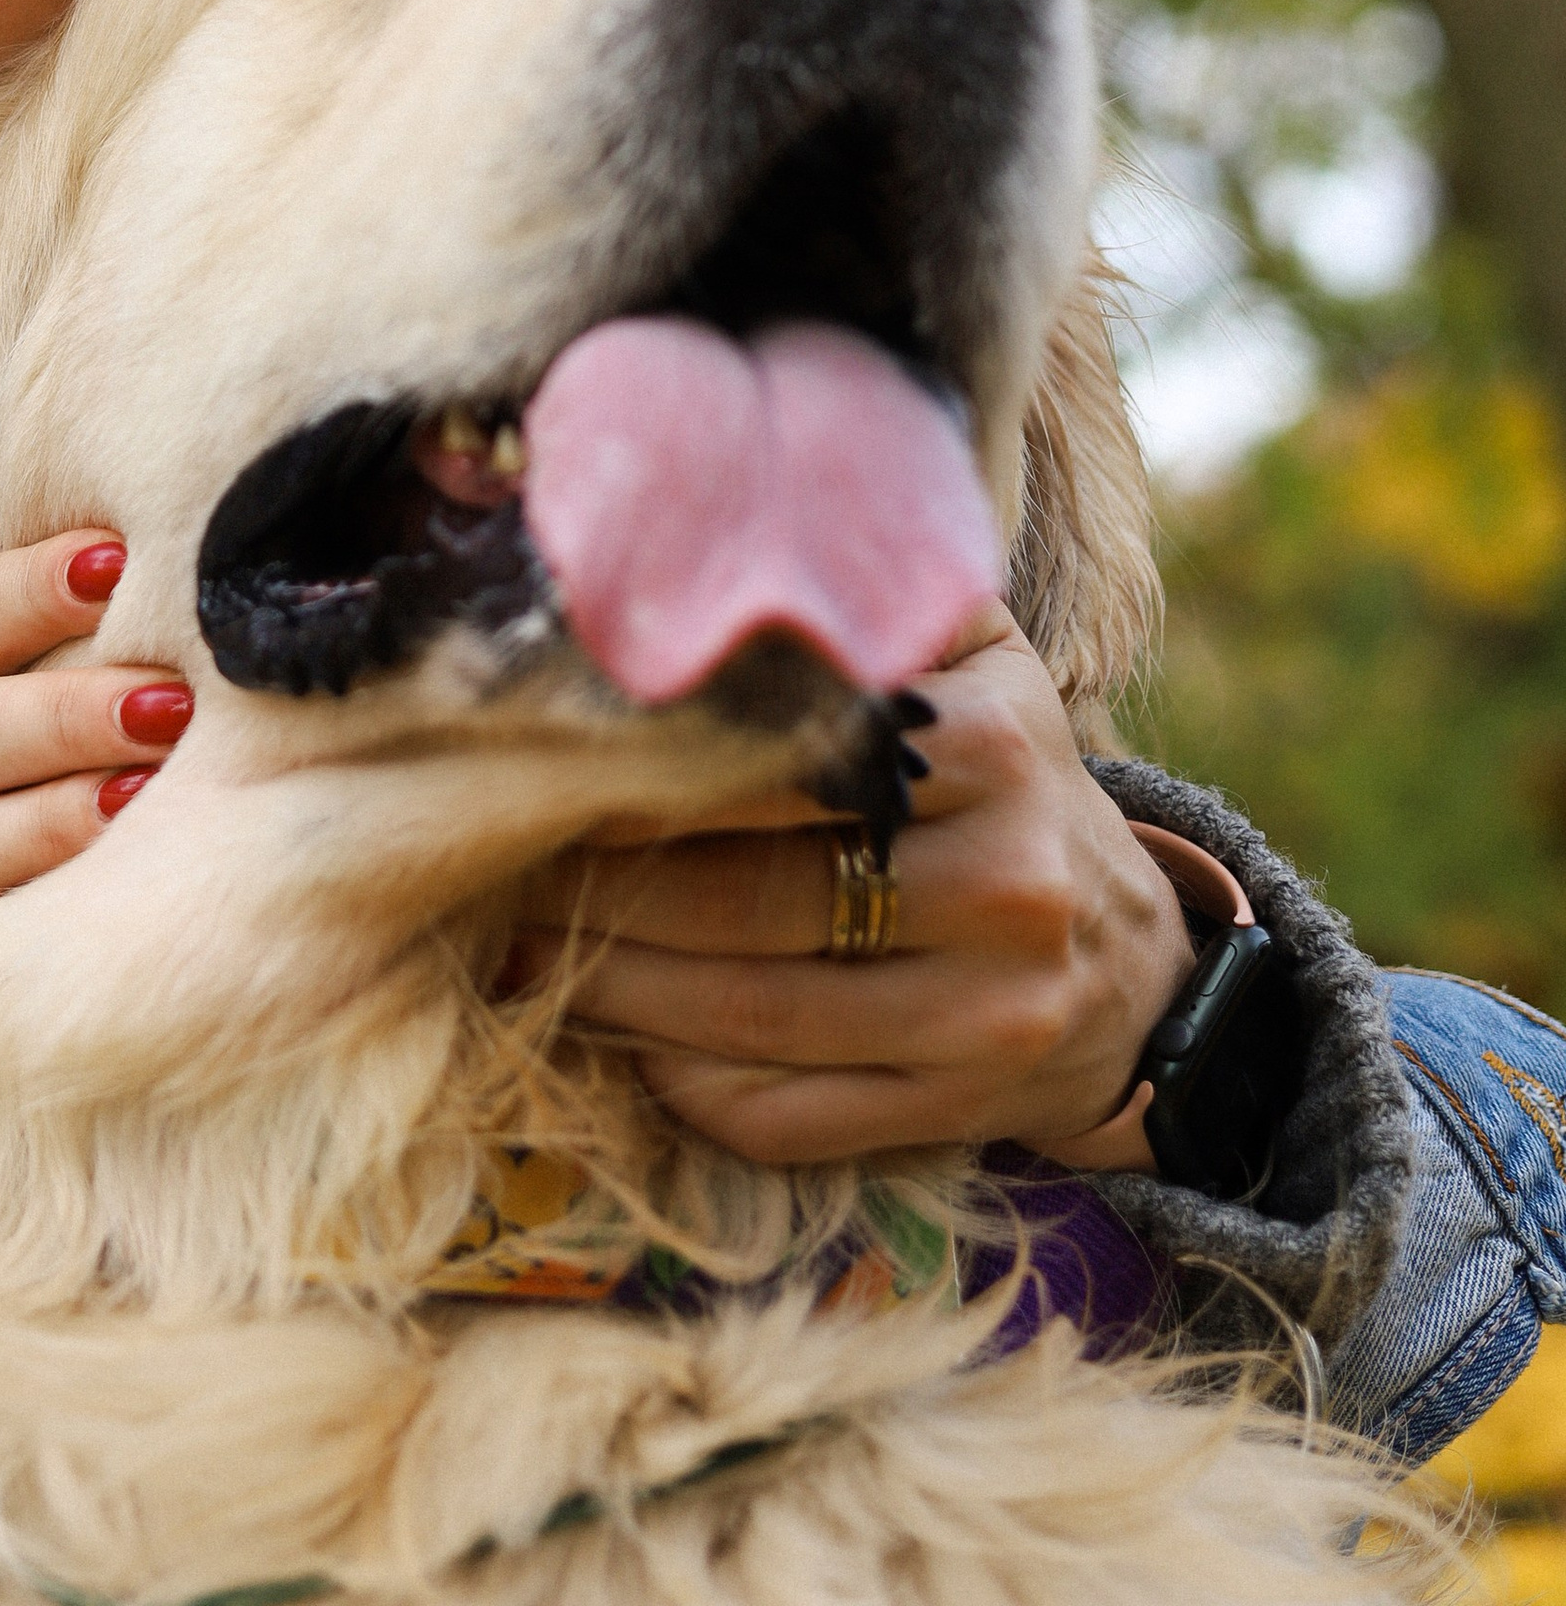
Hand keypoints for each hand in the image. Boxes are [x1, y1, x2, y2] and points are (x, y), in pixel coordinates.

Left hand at [515, 608, 1197, 1161]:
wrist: (1137, 968)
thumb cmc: (1009, 783)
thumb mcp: (980, 662)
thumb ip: (875, 602)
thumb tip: (721, 534)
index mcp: (994, 750)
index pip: (790, 766)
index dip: (657, 775)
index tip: (557, 768)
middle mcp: (1004, 885)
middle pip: (755, 900)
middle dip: (608, 889)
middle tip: (510, 861)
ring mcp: (984, 1016)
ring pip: (753, 1017)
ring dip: (616, 990)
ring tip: (521, 945)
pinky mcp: (952, 1113)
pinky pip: (784, 1114)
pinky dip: (678, 1081)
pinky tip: (613, 1032)